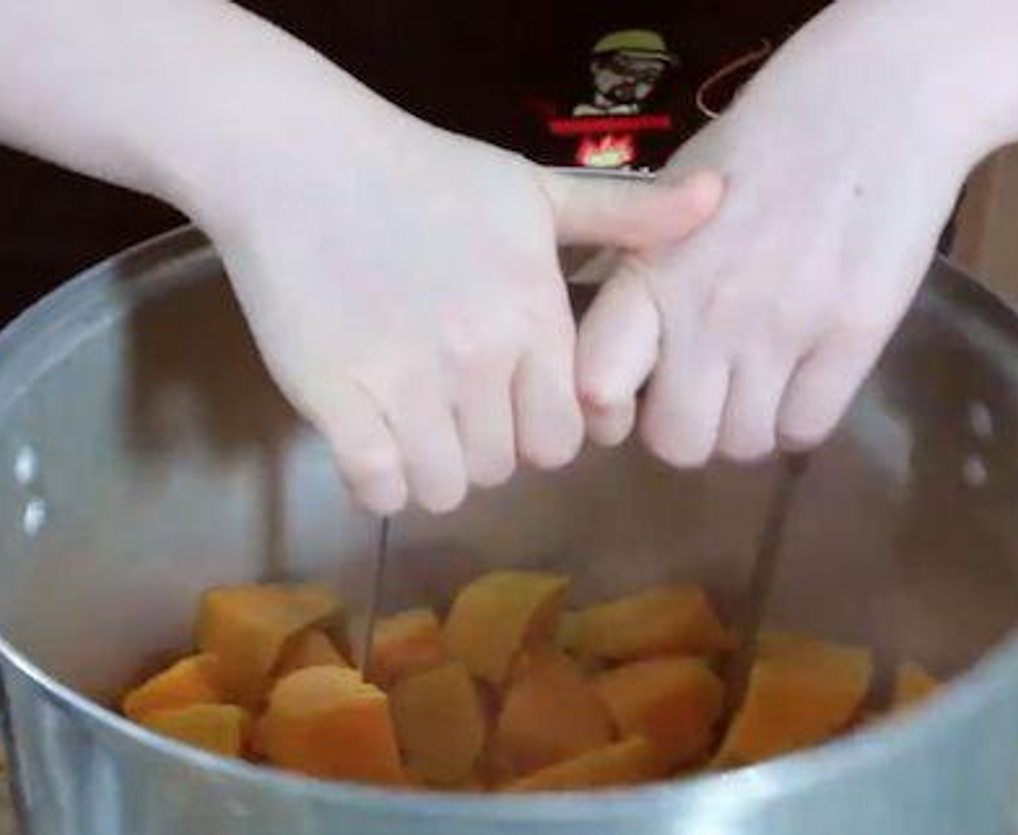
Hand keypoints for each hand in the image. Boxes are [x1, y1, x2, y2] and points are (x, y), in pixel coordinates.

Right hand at [193, 92, 718, 512]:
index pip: (564, 439)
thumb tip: (718, 202)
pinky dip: (379, 481)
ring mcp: (405, 384)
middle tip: (454, 406)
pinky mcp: (337, 402)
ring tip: (413, 421)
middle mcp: (479, 359)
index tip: (510, 402)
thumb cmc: (423, 175)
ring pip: (445, 487)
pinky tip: (372, 440)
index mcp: (533, 318)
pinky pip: (379, 490)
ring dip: (433, 468)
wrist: (299, 161)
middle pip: (504, 469)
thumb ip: (625, 213)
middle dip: (485, 449)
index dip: (539, 430)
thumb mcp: (534, 188)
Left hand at [576, 2, 984, 463]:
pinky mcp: (851, 337)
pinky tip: (806, 378)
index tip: (633, 398)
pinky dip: (801, 418)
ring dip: (750, 423)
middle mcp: (707, 311)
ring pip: (743, 445)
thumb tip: (599, 353)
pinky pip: (806, 429)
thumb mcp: (668, 199)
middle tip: (710, 393)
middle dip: (691, 427)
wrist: (874, 101)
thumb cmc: (761, 148)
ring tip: (764, 378)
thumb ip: (635, 275)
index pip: (597, 387)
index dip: (610, 413)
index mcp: (650, 274)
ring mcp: (781, 328)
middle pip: (676, 443)